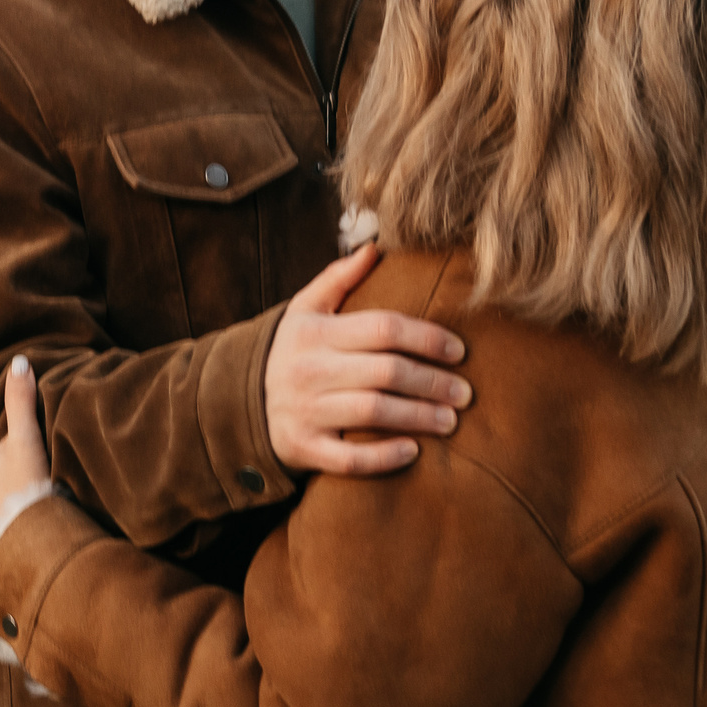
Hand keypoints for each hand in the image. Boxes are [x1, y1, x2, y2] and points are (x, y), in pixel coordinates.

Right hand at [263, 244, 469, 476]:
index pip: (382, 327)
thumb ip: (338, 279)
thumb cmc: (291, 351)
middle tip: (465, 393)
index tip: (458, 351)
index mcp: (314, 332)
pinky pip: (350, 458)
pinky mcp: (303, 447)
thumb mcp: (304, 310)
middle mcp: (309, 369)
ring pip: (373, 412)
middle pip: (385, 371)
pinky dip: (384, 456)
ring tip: (450, 420)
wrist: (241, 401)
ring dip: (419, 417)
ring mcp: (304, 410)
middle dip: (432, 382)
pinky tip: (413, 451)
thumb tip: (374, 248)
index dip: (426, 338)